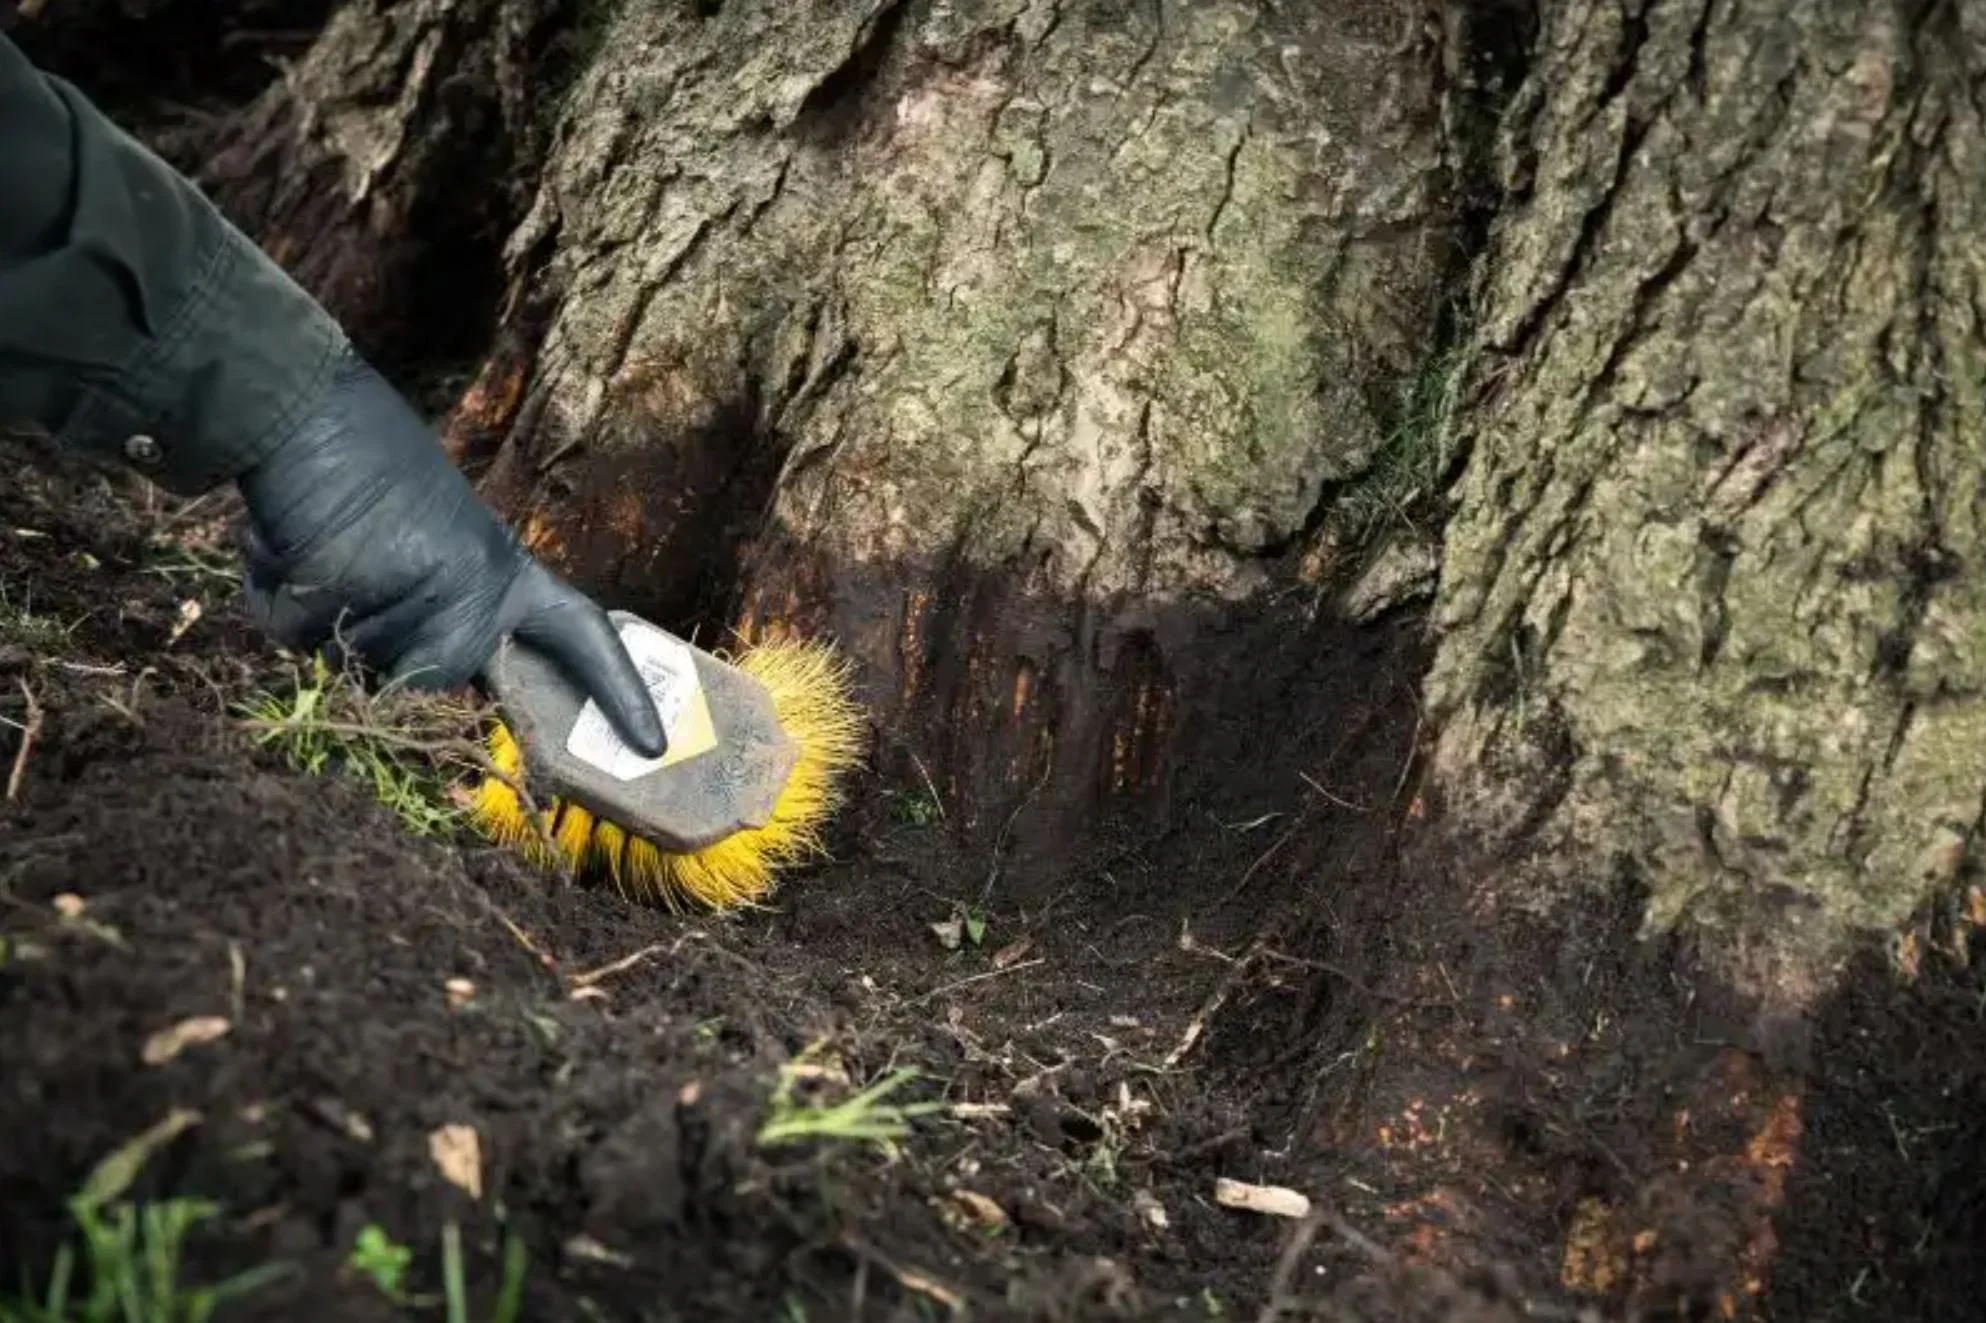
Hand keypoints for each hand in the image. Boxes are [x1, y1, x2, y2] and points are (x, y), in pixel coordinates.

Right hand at [236, 345, 666, 757]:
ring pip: (348, 662)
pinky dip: (274, 593)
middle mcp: (474, 587)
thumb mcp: (434, 539)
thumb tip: (433, 681)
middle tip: (358, 568)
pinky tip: (291, 538)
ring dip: (318, 612)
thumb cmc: (363, 473)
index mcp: (505, 571)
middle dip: (373, 644)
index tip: (651, 743)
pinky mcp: (348, 586)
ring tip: (326, 540)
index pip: (580, 634)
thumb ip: (448, 607)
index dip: (615, 690)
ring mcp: (415, 589)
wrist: (300, 403)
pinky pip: (294, 634)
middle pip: (424, 683)